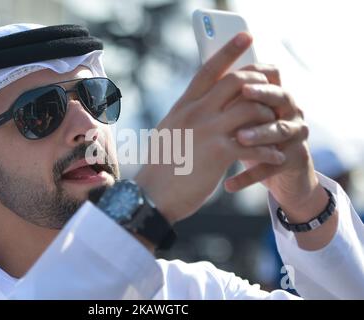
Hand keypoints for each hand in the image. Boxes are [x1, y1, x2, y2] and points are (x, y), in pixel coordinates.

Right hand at [135, 33, 285, 223]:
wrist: (150, 196)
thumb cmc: (160, 168)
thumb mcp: (168, 132)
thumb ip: (185, 116)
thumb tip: (199, 105)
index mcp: (183, 106)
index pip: (208, 70)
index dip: (228, 50)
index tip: (246, 36)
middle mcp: (195, 113)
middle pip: (236, 81)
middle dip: (260, 80)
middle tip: (273, 88)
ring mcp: (207, 131)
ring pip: (251, 107)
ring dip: (269, 116)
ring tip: (276, 129)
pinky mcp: (218, 153)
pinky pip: (255, 144)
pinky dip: (270, 150)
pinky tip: (275, 156)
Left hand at [224, 65, 336, 249]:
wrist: (280, 177)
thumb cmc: (254, 141)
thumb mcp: (243, 119)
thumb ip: (231, 101)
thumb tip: (203, 78)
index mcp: (276, 97)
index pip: (270, 76)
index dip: (255, 72)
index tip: (234, 70)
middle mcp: (290, 112)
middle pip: (280, 96)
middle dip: (262, 94)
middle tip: (244, 93)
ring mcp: (296, 136)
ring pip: (280, 130)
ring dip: (259, 134)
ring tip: (239, 138)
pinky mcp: (295, 160)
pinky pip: (272, 167)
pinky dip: (250, 175)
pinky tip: (229, 185)